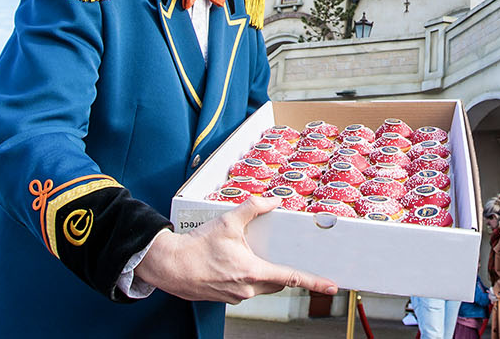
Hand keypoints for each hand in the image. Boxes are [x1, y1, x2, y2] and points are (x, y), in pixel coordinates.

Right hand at [135, 196, 337, 302]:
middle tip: (285, 260)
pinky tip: (234, 264)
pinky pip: (245, 288)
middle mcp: (247, 288)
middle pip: (277, 282)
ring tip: (250, 256)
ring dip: (263, 273)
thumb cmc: (195, 247)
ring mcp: (236, 296)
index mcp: (252, 271)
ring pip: (261, 286)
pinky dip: (247, 277)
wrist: (169, 266)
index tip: (330, 286)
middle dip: (284, 272)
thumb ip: (253, 208)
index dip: (314, 282)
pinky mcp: (225, 297)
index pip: (291, 277)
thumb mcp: (227, 221)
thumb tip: (273, 201)